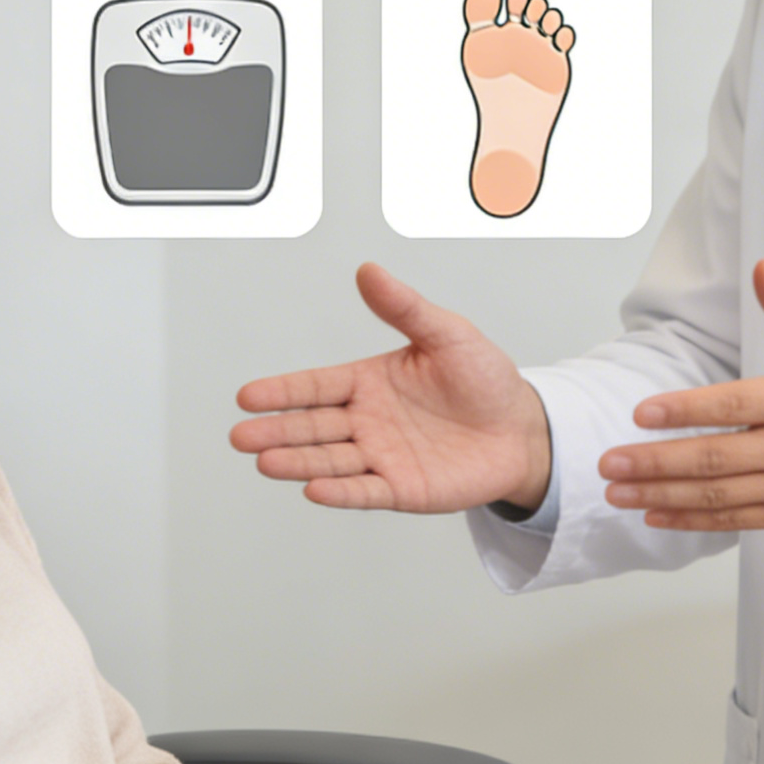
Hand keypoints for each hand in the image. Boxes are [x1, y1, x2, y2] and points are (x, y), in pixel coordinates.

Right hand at [231, 263, 550, 513]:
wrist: (522, 428)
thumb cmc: (484, 379)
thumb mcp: (447, 333)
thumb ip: (405, 307)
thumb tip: (369, 271)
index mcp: (370, 381)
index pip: (316, 386)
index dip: (282, 391)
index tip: (248, 395)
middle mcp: (367, 420)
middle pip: (312, 426)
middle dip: (276, 430)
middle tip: (241, 435)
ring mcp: (381, 457)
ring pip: (330, 460)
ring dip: (297, 461)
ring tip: (266, 461)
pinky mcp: (402, 489)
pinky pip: (366, 491)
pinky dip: (340, 492)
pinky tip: (313, 489)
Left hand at [599, 259, 763, 532]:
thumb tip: (763, 269)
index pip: (734, 406)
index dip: (686, 411)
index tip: (642, 413)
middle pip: (716, 459)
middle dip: (655, 462)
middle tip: (609, 462)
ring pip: (719, 495)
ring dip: (662, 496)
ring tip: (617, 492)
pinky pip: (735, 520)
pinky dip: (693, 520)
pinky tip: (656, 516)